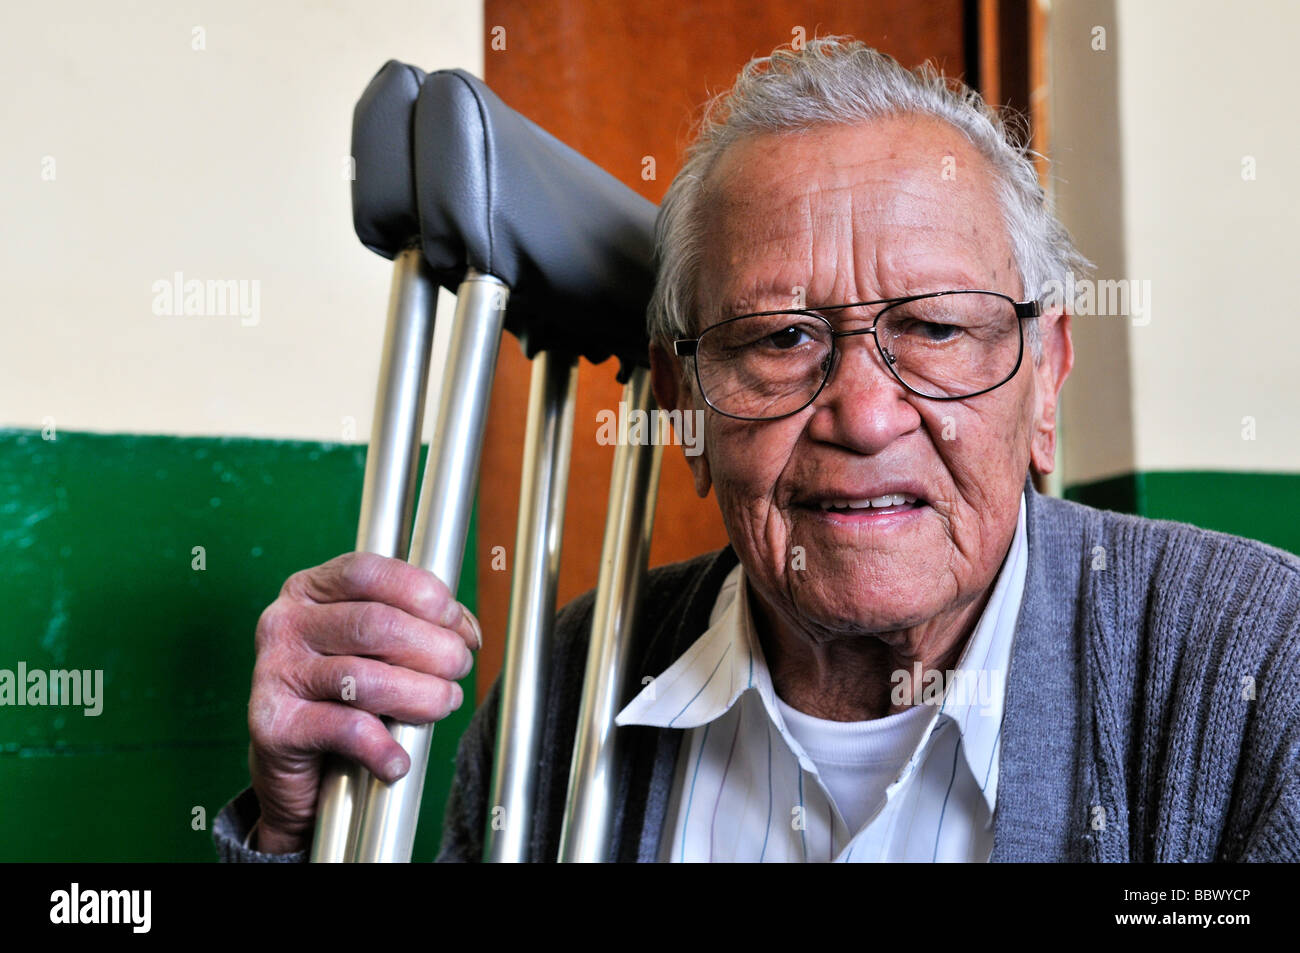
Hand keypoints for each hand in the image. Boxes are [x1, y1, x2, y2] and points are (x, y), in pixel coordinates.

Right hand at [246, 551, 480, 853]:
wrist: (294, 763)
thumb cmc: (343, 693)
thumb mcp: (377, 646)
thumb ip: (419, 625)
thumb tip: (467, 631)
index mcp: (310, 590)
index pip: (368, 572)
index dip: (424, 594)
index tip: (456, 624)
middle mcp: (285, 623)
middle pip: (377, 625)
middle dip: (435, 649)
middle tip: (458, 670)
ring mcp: (274, 673)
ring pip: (365, 678)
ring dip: (422, 696)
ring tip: (442, 705)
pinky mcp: (274, 725)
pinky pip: (345, 729)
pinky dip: (383, 748)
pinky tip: (398, 760)